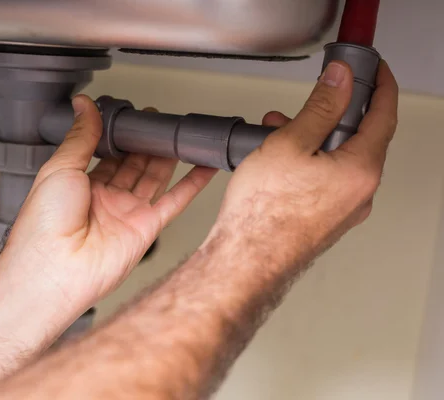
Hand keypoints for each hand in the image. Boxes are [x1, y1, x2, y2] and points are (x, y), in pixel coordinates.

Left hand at [4, 96, 216, 300]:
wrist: (54, 269)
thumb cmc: (44, 226)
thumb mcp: (60, 168)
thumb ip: (80, 136)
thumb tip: (83, 106)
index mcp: (82, 185)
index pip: (109, 155)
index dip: (123, 137)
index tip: (136, 117)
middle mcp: (106, 200)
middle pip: (135, 165)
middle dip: (148, 144)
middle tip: (162, 123)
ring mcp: (128, 214)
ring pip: (156, 179)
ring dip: (170, 158)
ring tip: (183, 136)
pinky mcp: (146, 229)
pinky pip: (174, 202)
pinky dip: (191, 185)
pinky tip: (203, 168)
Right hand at [209, 61, 397, 271]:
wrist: (246, 259)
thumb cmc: (264, 213)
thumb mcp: (290, 143)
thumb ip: (321, 107)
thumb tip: (340, 80)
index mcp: (361, 170)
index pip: (385, 114)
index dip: (380, 83)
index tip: (374, 68)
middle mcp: (360, 192)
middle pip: (359, 136)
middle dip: (332, 112)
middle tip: (314, 97)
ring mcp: (343, 209)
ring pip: (338, 159)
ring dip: (314, 137)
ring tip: (278, 130)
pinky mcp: (325, 219)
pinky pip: (325, 179)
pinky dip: (309, 161)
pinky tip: (279, 159)